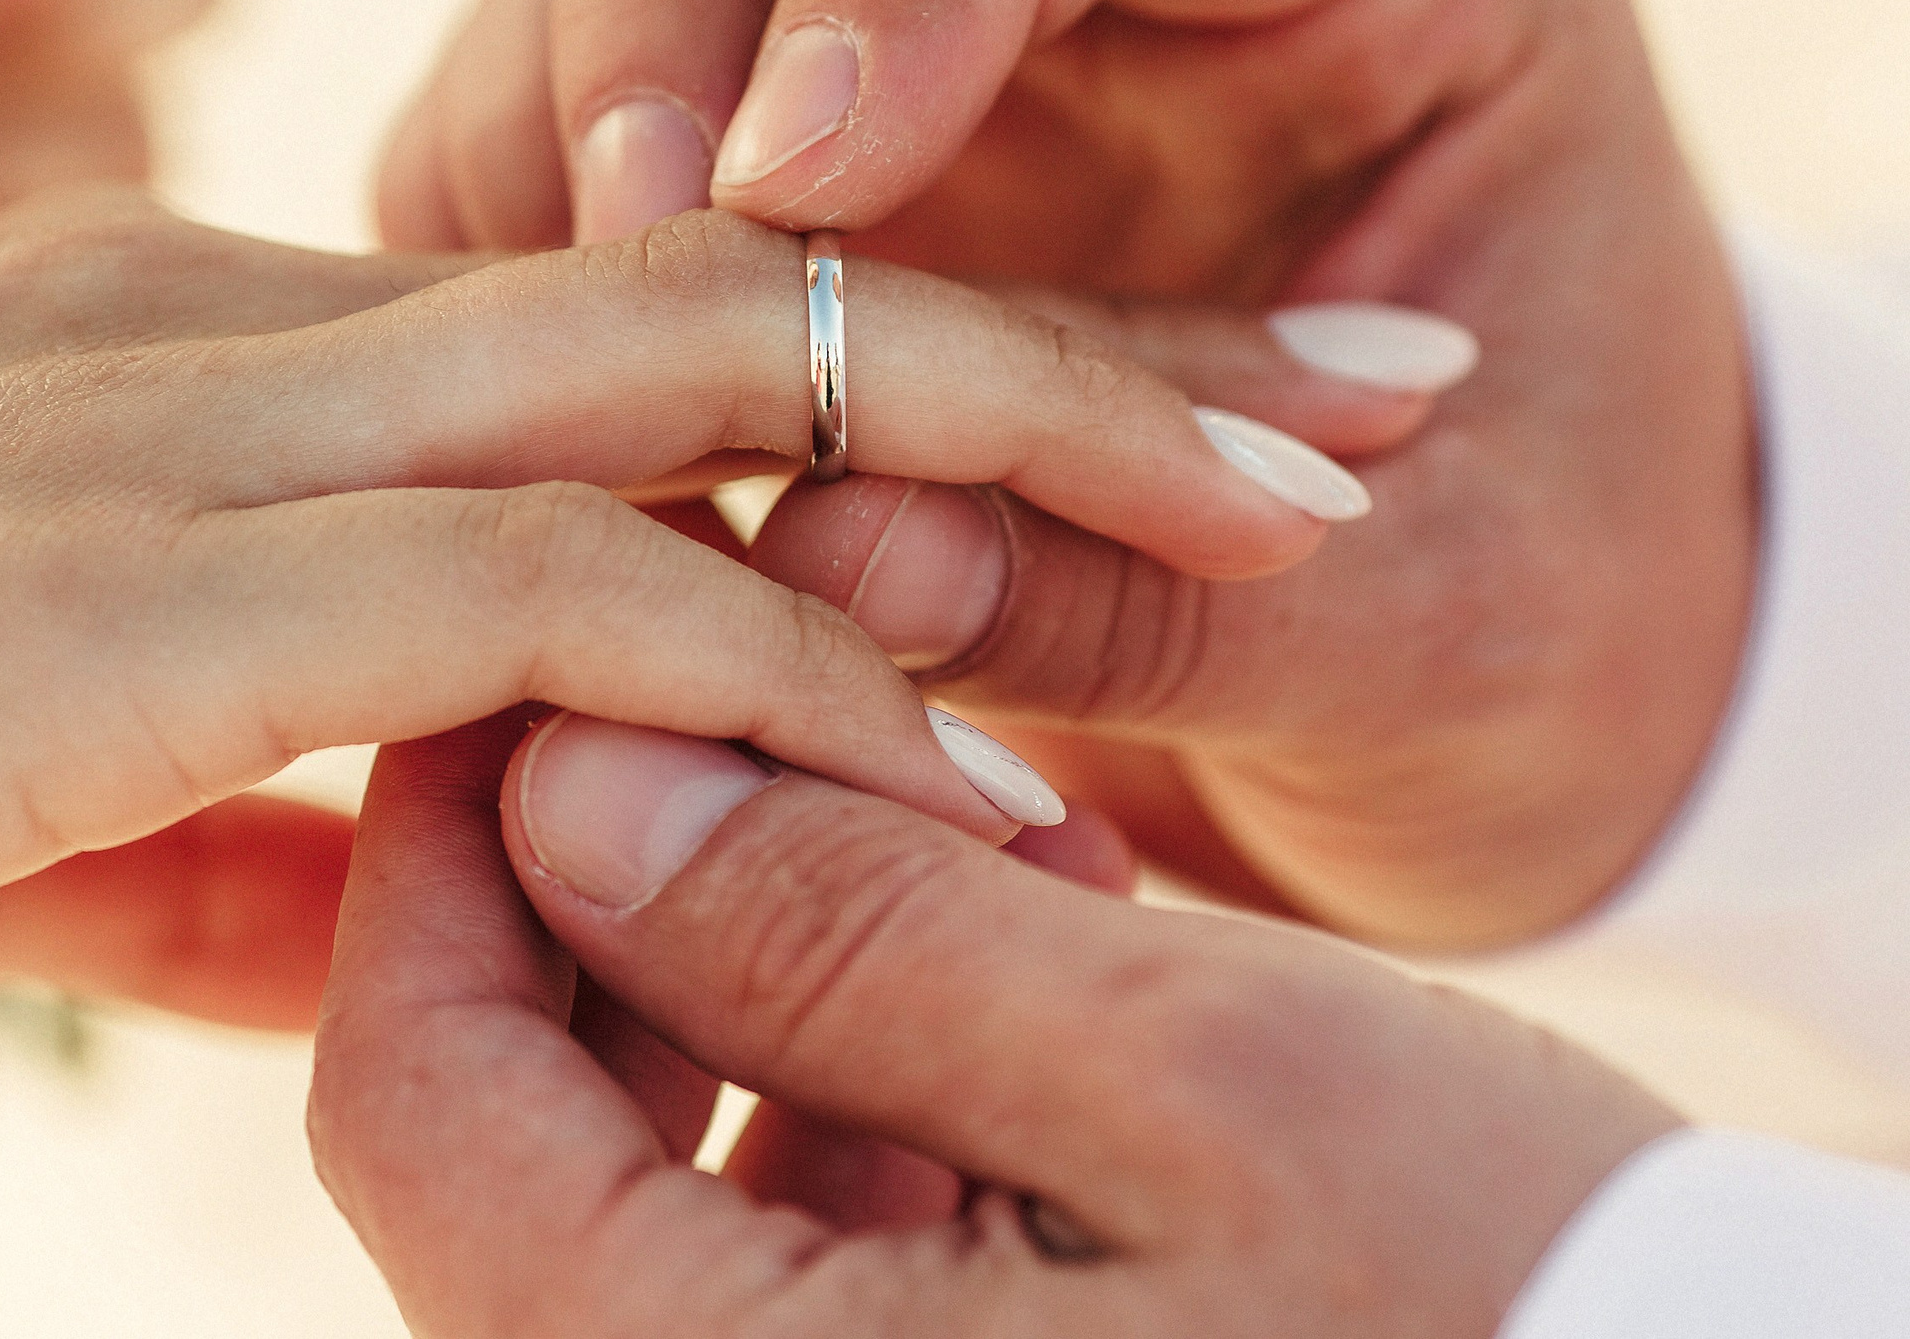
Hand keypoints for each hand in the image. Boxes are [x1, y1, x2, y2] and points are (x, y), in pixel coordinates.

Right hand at [0, 200, 1347, 1116]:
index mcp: (186, 342)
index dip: (906, 361)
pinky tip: (998, 772)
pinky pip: (567, 590)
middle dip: (1079, 332)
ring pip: (715, 380)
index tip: (1143, 440)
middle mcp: (221, 323)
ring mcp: (184, 427)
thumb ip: (231, 830)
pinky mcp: (138, 585)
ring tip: (1296, 519)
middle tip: (1348, 400)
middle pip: (753, 272)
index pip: (633, 311)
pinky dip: (804, 674)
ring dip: (1028, 456)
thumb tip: (433, 901)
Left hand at [311, 712, 1681, 1338]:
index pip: (415, 1097)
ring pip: (641, 1154)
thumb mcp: (1185, 1087)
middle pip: (507, 1120)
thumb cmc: (1500, 1316)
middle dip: (625, 881)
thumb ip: (842, 930)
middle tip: (785, 691)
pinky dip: (855, 1072)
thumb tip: (572, 772)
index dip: (455, 834)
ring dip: (757, 958)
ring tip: (959, 822)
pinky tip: (1018, 952)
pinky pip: (778, 1226)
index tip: (568, 643)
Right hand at [379, 0, 1754, 946]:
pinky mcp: (796, 138)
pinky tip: (547, 396)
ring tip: (564, 358)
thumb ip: (1160, 603)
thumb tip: (839, 557)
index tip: (786, 193)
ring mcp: (943, 11)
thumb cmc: (1544, 632)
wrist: (1511, 672)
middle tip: (621, 252)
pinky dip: (503, 211)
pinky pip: (563, 72)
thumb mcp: (1438, 654)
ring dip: (551, 98)